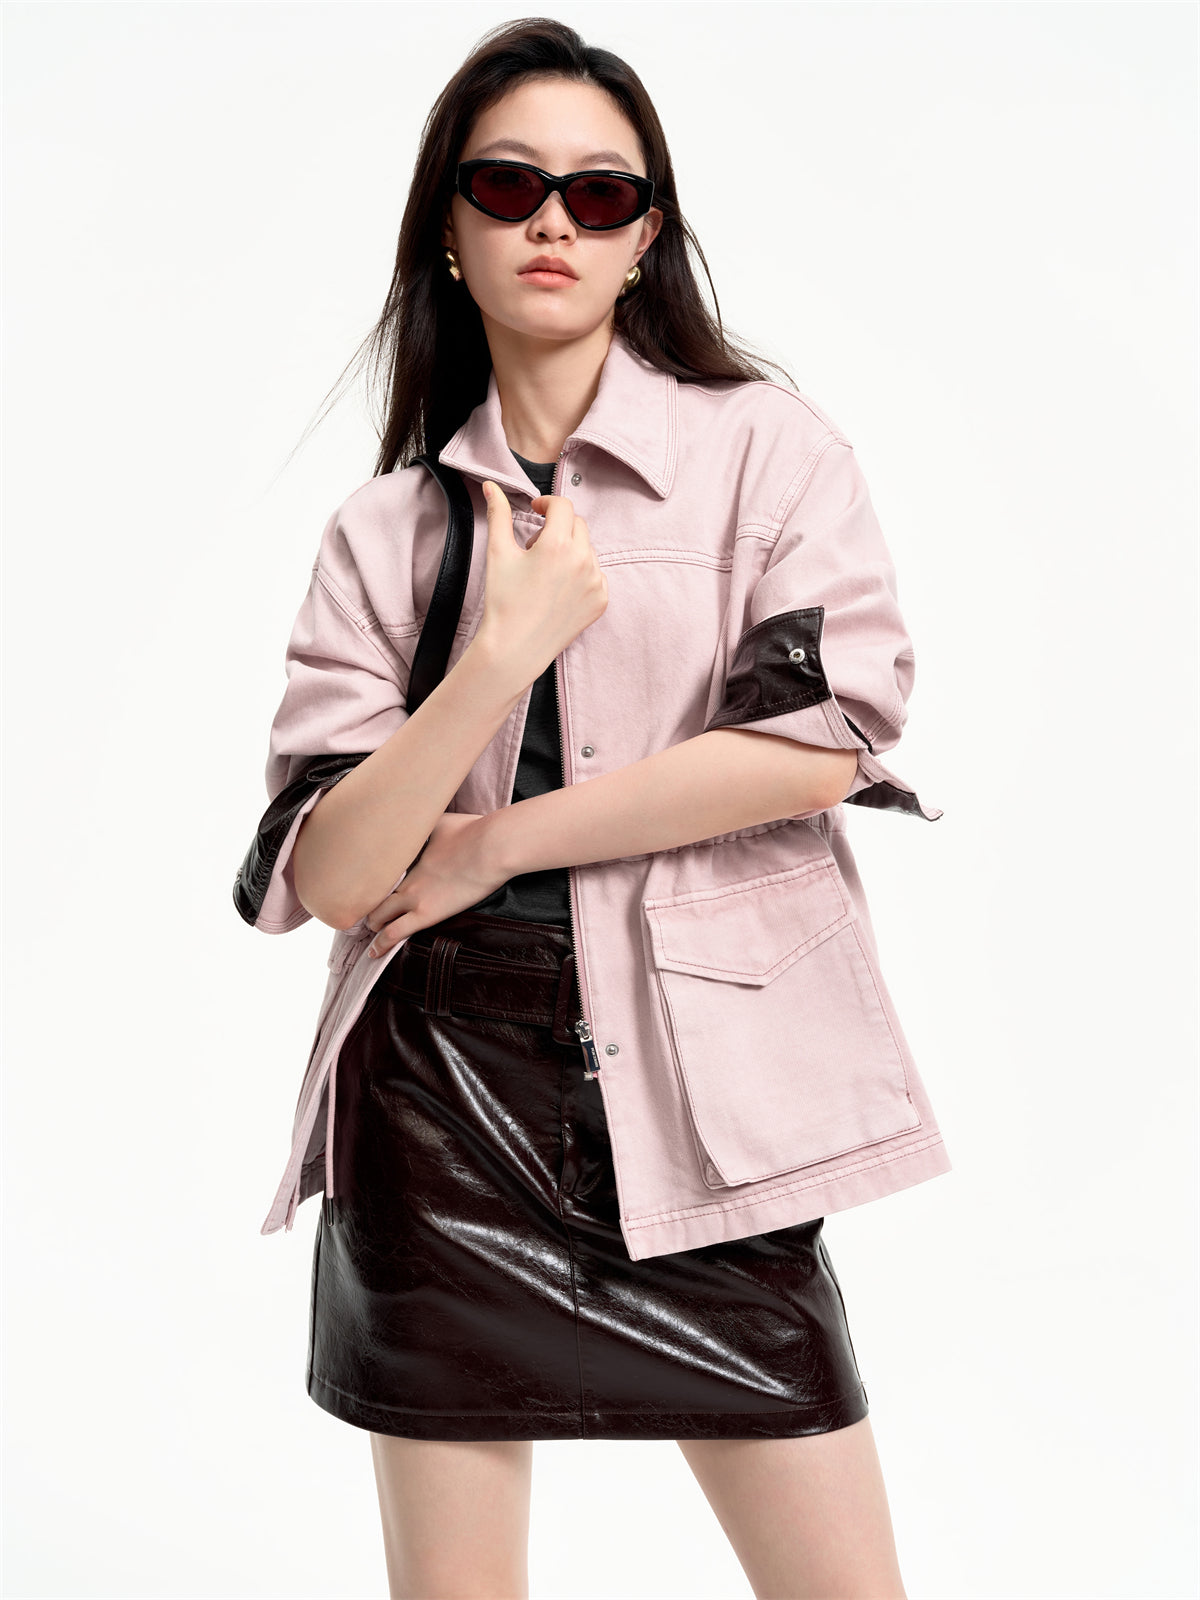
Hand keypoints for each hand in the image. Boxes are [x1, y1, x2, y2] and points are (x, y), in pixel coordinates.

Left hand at [363, 811, 507, 956]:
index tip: (365, 885)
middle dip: (366, 903)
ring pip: (379, 915)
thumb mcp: (443, 821)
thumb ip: (429, 825)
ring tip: (369, 933)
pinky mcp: (427, 914)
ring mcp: (414, 896)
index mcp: (408, 855)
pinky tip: (373, 953)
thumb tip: (426, 818)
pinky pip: (394, 933)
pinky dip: (381, 944)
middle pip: (373, 894)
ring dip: (373, 924)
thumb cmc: (474, 831)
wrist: (492, 846)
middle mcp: (404, 876)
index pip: (377, 871)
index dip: (369, 881)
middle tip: (362, 911)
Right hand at [473, 480, 607, 678]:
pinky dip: (581, 574)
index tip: (537, 511)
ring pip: (587, 549)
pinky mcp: (602, 600)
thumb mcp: (499, 553)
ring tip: (545, 572)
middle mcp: (583, 560)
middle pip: (577, 525)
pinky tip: (558, 589)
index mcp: (558, 544)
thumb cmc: (504, 601)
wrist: (515, 647)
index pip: (562, 506)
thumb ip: (499, 515)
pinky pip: (596, 574)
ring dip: (570, 550)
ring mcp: (596, 582)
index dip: (547, 504)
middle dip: (557, 527)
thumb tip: (492, 486)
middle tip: (535, 548)